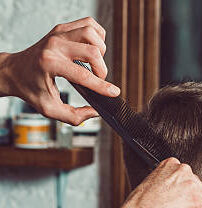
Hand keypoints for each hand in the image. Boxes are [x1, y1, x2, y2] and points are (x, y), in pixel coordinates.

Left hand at [0, 17, 119, 124]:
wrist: (14, 71)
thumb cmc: (30, 89)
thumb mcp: (49, 109)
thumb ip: (74, 116)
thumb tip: (94, 112)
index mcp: (49, 64)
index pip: (84, 75)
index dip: (102, 86)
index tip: (114, 92)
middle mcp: (54, 45)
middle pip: (92, 52)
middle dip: (102, 70)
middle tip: (98, 80)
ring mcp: (58, 34)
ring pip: (92, 33)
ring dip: (101, 50)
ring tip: (96, 63)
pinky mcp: (62, 29)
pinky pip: (89, 24)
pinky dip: (97, 36)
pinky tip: (94, 49)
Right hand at [118, 158, 201, 207]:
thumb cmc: (139, 207)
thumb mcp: (149, 185)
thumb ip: (164, 184)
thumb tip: (172, 195)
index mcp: (171, 164)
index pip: (188, 178)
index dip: (188, 191)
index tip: (186, 198)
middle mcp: (185, 173)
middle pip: (200, 188)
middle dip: (198, 201)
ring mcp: (193, 189)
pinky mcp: (199, 206)